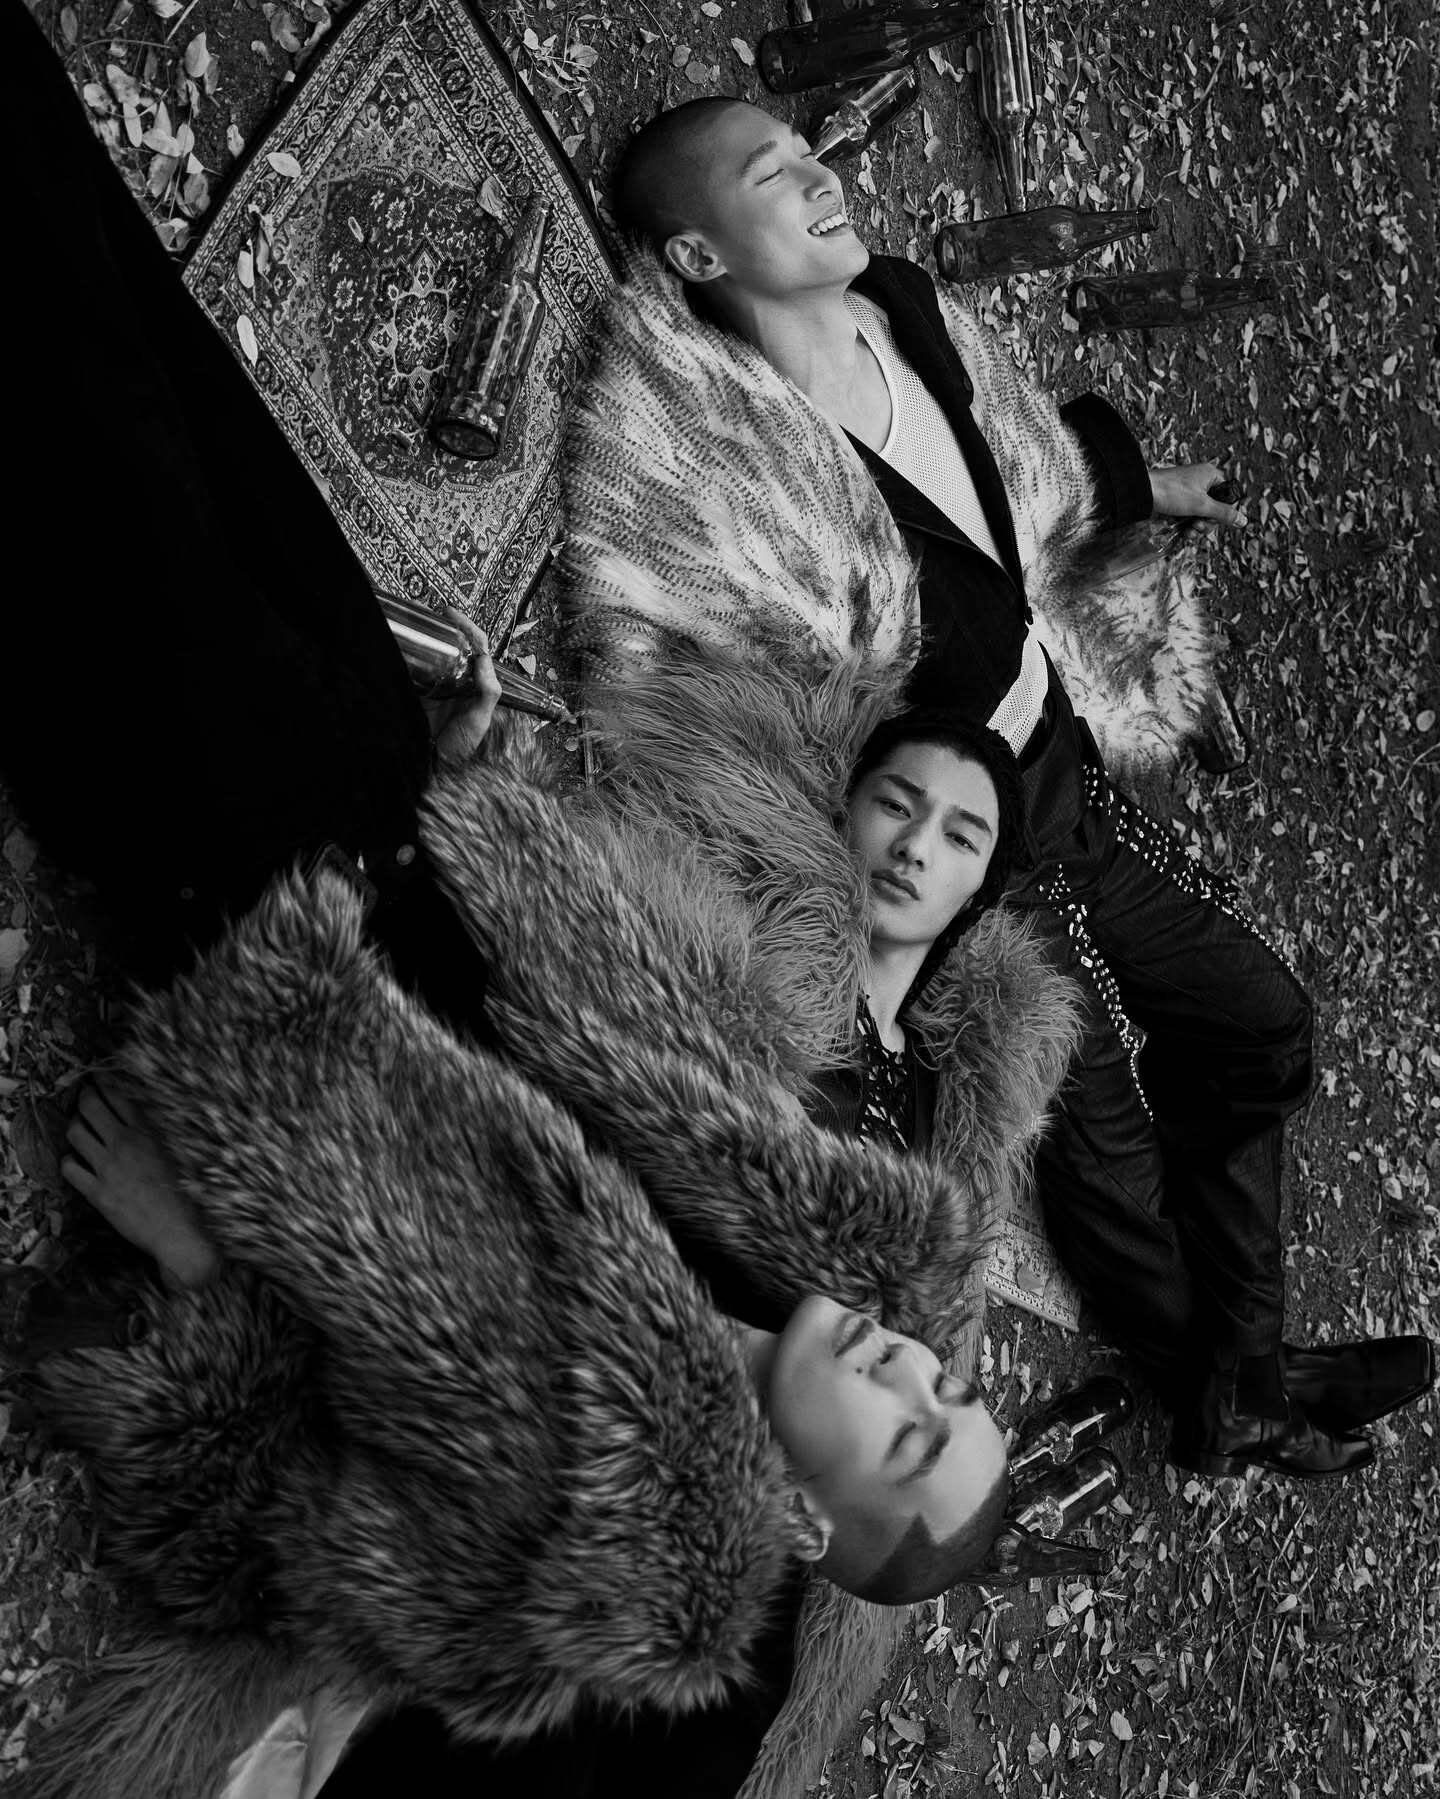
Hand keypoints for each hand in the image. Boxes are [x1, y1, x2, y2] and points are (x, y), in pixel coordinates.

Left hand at [62, 1079, 222, 1290]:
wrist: (183, 1232)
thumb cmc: (192, 1192)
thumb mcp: (183, 1151)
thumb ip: (163, 1130)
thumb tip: (150, 1111)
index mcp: (148, 1131)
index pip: (116, 1095)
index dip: (103, 1082)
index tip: (100, 1080)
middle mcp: (125, 1144)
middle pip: (89, 1107)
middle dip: (84, 1098)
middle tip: (86, 1098)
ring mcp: (108, 1168)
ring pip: (74, 1133)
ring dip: (75, 1127)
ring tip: (81, 1128)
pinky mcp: (98, 1193)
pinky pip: (69, 1168)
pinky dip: (69, 1161)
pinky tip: (78, 1162)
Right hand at [426, 609, 502, 768]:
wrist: (436, 766)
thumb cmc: (462, 746)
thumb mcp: (480, 719)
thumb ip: (488, 692)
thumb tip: (484, 658)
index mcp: (476, 682)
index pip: (476, 645)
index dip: (466, 626)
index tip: (449, 613)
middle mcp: (459, 679)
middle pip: (454, 644)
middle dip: (443, 626)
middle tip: (428, 612)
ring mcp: (439, 684)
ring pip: (435, 653)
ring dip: (427, 637)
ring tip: (414, 621)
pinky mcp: (420, 692)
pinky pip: (415, 669)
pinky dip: (410, 655)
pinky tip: (401, 644)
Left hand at [1148, 462, 1245, 527]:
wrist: (1142, 493)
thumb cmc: (1172, 493)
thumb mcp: (1202, 505)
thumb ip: (1224, 514)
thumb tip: (1244, 521)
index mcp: (1210, 475)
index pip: (1227, 495)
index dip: (1222, 511)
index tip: (1214, 519)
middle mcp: (1200, 481)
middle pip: (1214, 507)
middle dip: (1208, 522)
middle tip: (1198, 527)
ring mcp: (1188, 491)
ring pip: (1201, 514)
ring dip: (1198, 526)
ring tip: (1189, 531)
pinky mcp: (1176, 501)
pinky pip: (1189, 515)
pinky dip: (1188, 524)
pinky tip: (1184, 532)